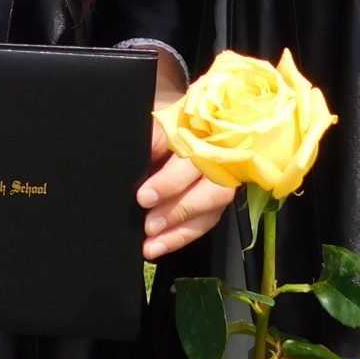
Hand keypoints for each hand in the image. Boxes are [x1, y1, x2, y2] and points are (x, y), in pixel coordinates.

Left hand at [141, 54, 233, 258]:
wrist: (189, 113)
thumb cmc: (167, 119)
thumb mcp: (154, 122)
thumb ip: (151, 140)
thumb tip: (135, 165)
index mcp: (205, 128)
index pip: (193, 160)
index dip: (170, 182)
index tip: (144, 198)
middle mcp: (222, 153)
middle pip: (211, 190)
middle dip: (179, 210)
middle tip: (148, 226)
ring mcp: (224, 175)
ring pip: (212, 209)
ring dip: (181, 231)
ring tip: (152, 245)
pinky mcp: (219, 194)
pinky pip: (208, 219)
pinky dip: (184, 235)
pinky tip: (161, 245)